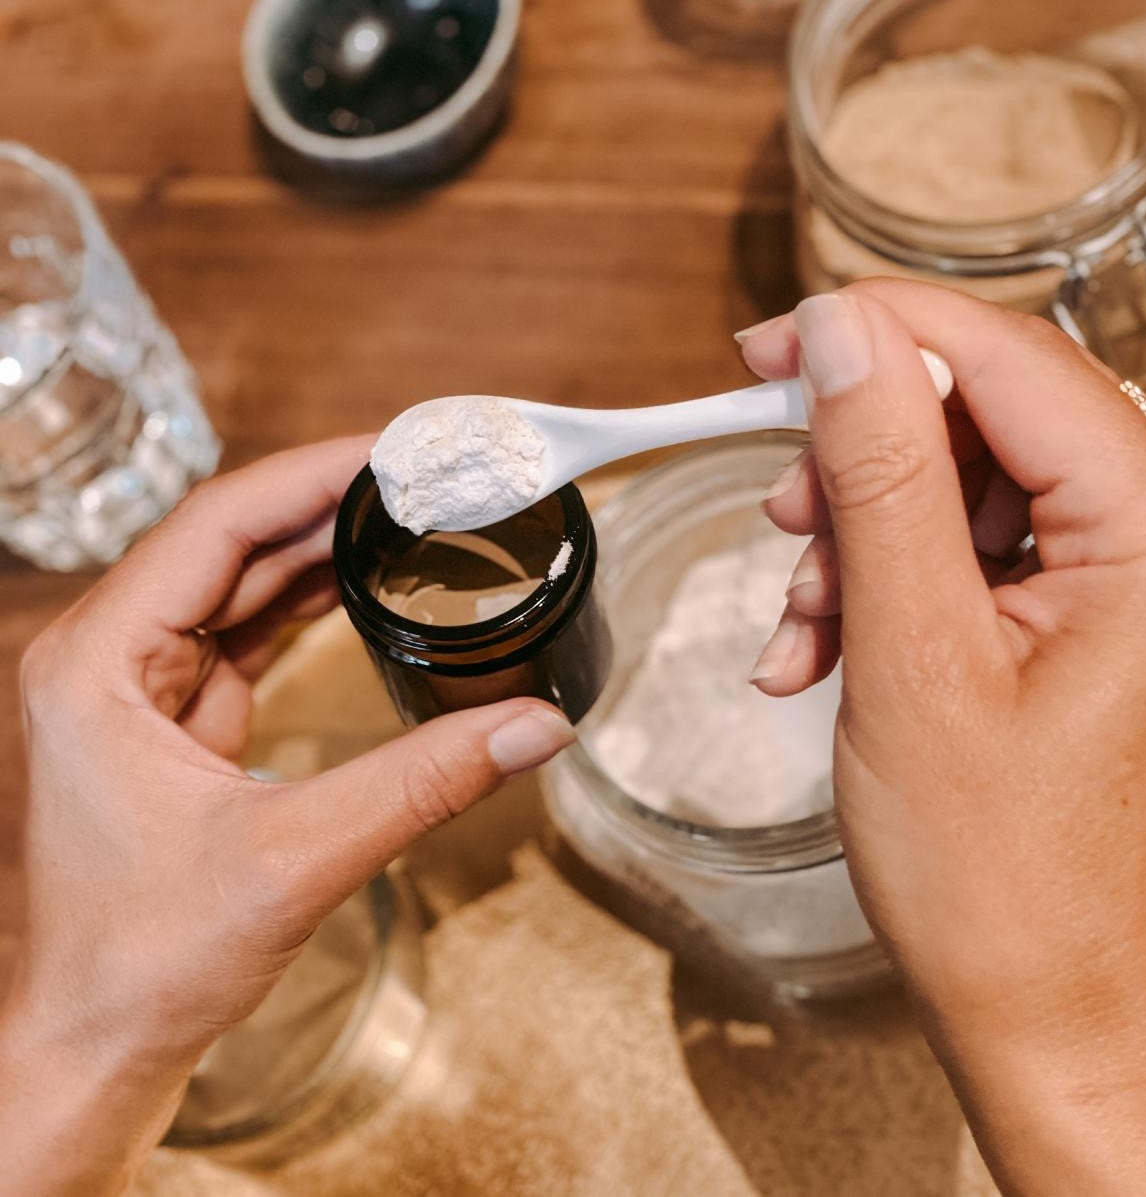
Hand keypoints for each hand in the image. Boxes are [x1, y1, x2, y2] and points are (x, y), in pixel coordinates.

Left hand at [0, 437, 574, 1196]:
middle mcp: (106, 656)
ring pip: (240, 582)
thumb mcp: (297, 859)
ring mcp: (137, 686)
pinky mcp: (173, 718)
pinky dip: (307, 604)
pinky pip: (245, 632)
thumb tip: (533, 726)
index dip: (312, 475)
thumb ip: (423, 783)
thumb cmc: (147, 960)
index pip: (216, 523)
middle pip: (231, 541)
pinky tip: (366, 587)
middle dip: (331, 506)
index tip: (395, 452)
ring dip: (323, 550)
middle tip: (425, 480)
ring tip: (411, 519)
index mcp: (97, 663)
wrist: (98, 1042)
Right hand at [739, 282, 1145, 1195]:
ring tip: (799, 632)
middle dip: (856, 464)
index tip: (770, 346)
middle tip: (782, 517)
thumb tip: (838, 339)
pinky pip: (953, 558)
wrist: (1051, 1013)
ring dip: (852, 543)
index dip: (876, 331)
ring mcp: (1106, 586)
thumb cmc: (1003, 874)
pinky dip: (872, 592)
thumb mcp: (913, 656)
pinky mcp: (1062, 625)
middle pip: (976, 418)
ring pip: (950, 489)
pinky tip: (818, 657)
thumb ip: (880, 478)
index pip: (1007, 357)